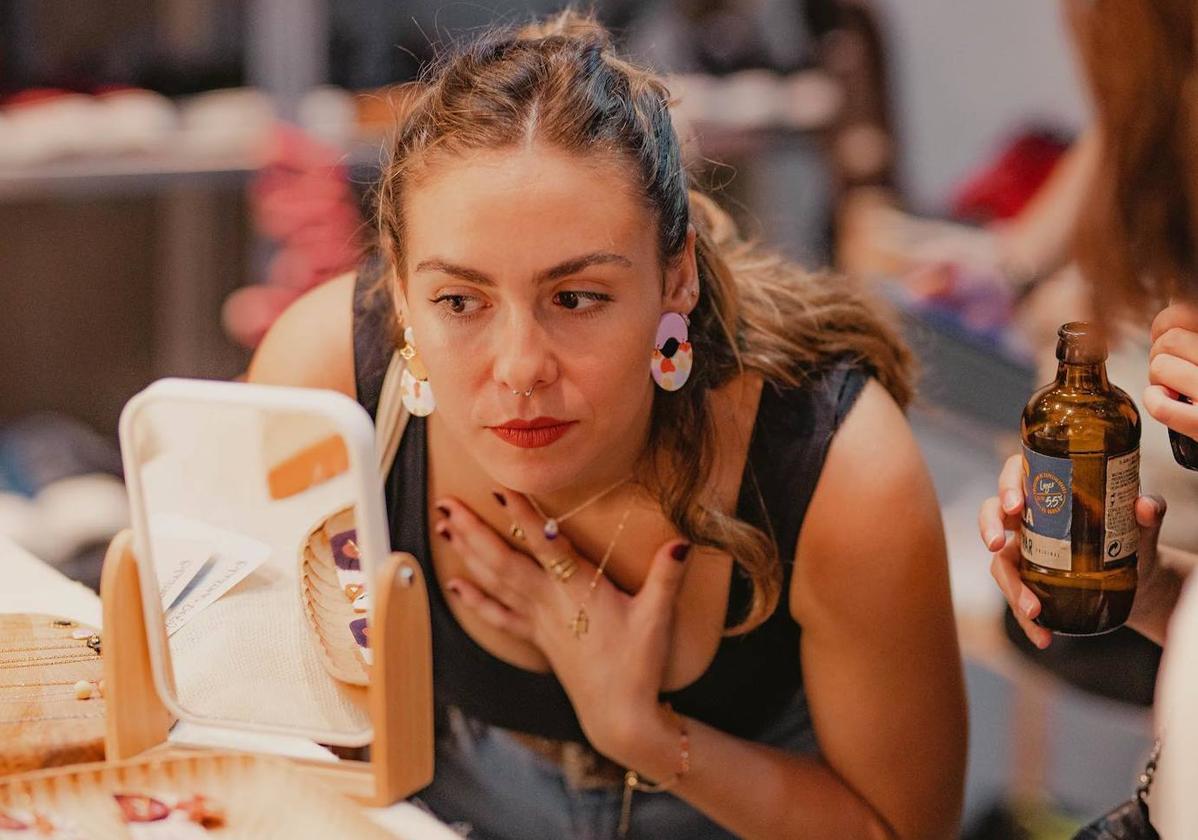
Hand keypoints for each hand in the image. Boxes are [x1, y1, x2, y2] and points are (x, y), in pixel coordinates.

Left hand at [431, 490, 689, 761]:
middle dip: (473, 530)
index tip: (500, 488)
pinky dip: (475, 599)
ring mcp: (538, 621)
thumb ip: (667, 575)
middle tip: (446, 502)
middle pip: (503, 560)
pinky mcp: (535, 639)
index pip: (546, 544)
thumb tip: (682, 540)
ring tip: (444, 525)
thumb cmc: (638, 666)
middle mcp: (550, 602)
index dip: (523, 515)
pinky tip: (456, 584)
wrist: (619, 717)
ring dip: (467, 553)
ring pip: (494, 581)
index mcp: (578, 590)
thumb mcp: (657, 617)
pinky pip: (498, 615)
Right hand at [978, 454, 1170, 646]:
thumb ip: (1146, 512)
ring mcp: (1025, 551)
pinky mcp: (1029, 582)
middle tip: (996, 545)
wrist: (1139, 580)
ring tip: (1032, 610)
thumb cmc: (1133, 540)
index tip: (1015, 504)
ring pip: (1000, 562)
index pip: (1016, 474)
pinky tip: (1043, 636)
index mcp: (1048, 493)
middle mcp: (1029, 519)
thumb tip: (1144, 506)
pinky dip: (1027, 620)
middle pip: (992, 513)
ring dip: (1010, 587)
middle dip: (988, 527)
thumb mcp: (1141, 525)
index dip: (1008, 484)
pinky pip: (1017, 598)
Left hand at [1146, 302, 1197, 438]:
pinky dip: (1155, 401)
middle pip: (1169, 340)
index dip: (1167, 325)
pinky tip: (1168, 401)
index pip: (1182, 312)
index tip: (1172, 337)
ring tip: (1176, 387)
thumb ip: (1194, 332)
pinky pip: (1160, 405)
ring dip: (1159, 378)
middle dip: (1162, 354)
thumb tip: (1173, 308)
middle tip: (1175, 368)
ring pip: (1160, 366)